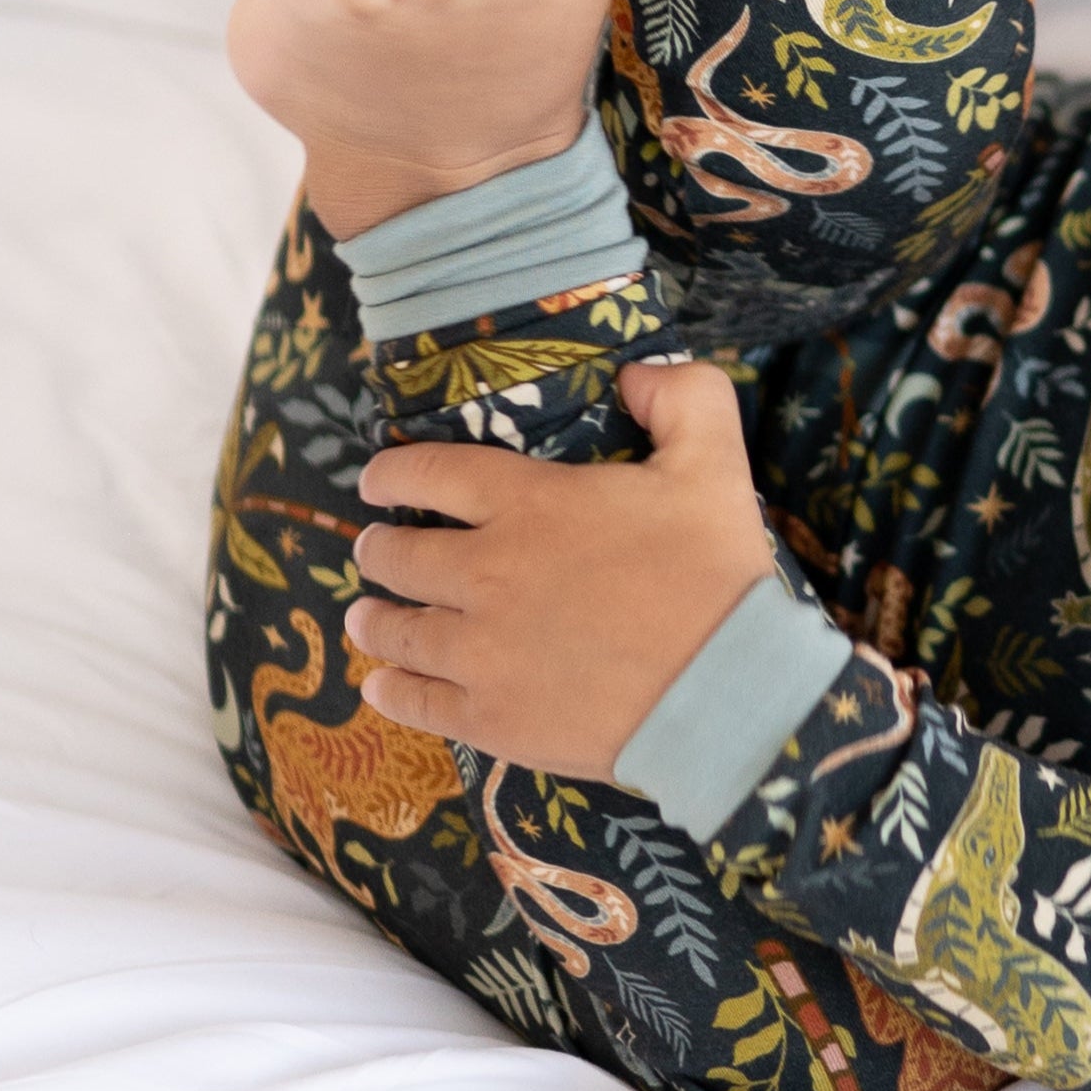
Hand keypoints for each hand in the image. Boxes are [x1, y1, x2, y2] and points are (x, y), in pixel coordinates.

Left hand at [346, 361, 777, 779]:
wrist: (724, 687)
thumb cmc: (717, 572)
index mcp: (529, 505)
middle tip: (377, 549)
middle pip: (397, 555)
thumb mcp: (716, 462)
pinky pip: (414, 699)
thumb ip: (682, 397)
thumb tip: (635, 374)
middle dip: (379, 548)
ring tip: (366, 617)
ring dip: (373, 617)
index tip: (378, 480)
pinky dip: (390, 688)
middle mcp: (484, 574)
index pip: (428, 474)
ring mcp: (480, 651)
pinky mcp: (489, 716)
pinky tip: (383, 685)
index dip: (392, 473)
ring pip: (395, 629)